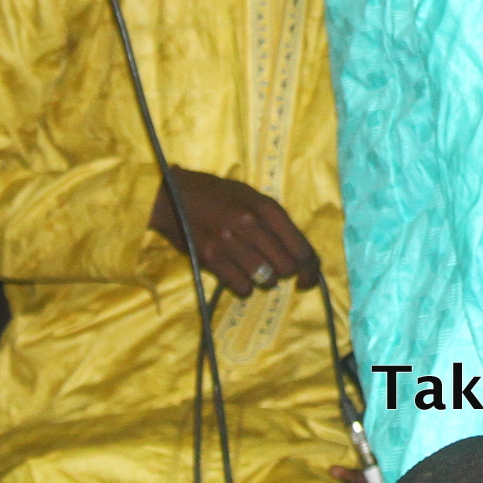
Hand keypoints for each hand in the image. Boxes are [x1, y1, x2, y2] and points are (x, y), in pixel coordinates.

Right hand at [151, 167, 322, 295]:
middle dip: (287, 274)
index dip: (311, 268)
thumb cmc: (217, 194)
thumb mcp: (251, 196)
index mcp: (266, 207)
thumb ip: (276, 221)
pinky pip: (242, 287)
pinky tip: (238, 275)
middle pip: (286, 266)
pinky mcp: (210, 259)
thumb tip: (301, 254)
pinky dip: (245, 286)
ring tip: (256, 269)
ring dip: (265, 280)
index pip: (301, 247)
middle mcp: (250, 224)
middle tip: (278, 271)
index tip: (308, 278)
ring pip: (265, 279)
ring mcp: (229, 243)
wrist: (172, 195)